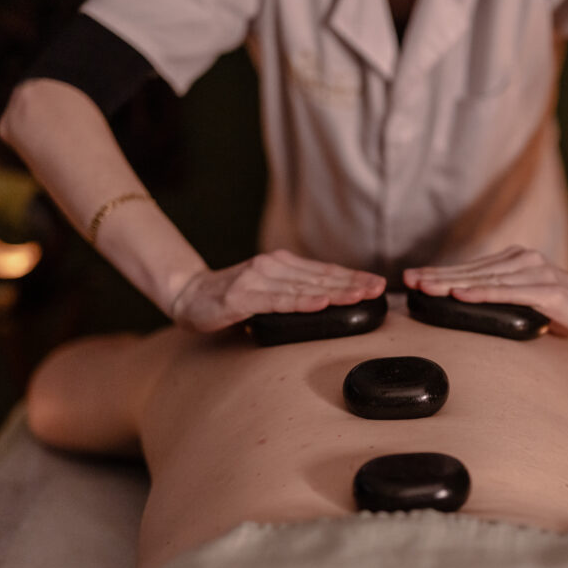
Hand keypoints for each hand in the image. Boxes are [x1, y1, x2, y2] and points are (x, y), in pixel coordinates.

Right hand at [171, 250, 385, 332]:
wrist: (189, 294)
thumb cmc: (232, 297)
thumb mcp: (269, 292)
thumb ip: (294, 294)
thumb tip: (331, 302)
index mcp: (283, 265)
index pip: (326, 272)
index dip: (353, 277)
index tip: (379, 283)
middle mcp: (273, 266)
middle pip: (321, 277)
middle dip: (353, 284)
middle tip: (379, 288)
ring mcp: (258, 279)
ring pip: (305, 287)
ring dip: (336, 291)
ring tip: (360, 295)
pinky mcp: (242, 296)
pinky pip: (278, 301)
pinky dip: (302, 302)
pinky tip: (321, 303)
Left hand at [403, 246, 567, 339]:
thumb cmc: (567, 308)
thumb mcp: (528, 302)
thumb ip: (505, 300)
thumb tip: (473, 310)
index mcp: (515, 262)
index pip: (470, 269)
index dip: (440, 273)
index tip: (412, 278)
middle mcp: (523, 261)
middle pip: (472, 272)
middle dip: (437, 277)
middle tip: (408, 280)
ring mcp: (535, 274)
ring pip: (485, 280)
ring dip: (453, 284)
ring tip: (426, 288)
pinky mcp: (548, 292)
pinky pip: (509, 294)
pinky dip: (483, 295)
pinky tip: (461, 296)